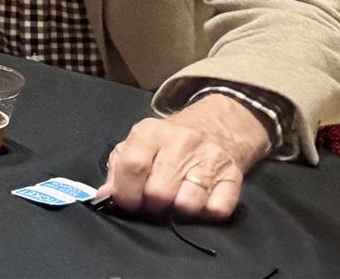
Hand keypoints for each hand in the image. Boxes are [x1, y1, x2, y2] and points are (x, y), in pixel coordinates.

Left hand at [102, 94, 270, 219]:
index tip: (127, 202)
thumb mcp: (138, 143)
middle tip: (153, 203)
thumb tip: (105, 195)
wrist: (219, 125)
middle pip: (158, 191)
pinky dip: (206, 213)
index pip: (132, 166)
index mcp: (151, 133)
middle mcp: (181, 143)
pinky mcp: (233, 177)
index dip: (125, 192)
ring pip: (187, 204)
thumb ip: (119, 167)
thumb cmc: (168, 141)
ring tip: (175, 202)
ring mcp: (210, 159)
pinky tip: (199, 202)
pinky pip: (217, 209)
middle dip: (151, 205)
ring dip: (178, 212)